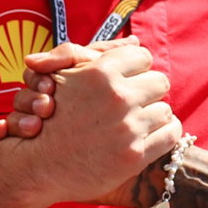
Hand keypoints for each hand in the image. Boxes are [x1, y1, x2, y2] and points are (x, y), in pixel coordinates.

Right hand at [0, 43, 180, 204]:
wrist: (36, 166)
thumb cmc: (50, 115)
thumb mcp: (63, 74)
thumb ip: (96, 52)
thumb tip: (134, 41)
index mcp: (101, 72)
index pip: (143, 56)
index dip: (135, 68)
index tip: (128, 80)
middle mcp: (118, 97)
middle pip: (159, 82)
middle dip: (147, 91)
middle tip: (134, 103)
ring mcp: (128, 128)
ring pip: (165, 109)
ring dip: (153, 115)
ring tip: (136, 122)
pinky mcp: (135, 155)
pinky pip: (171, 134)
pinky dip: (162, 134)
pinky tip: (147, 136)